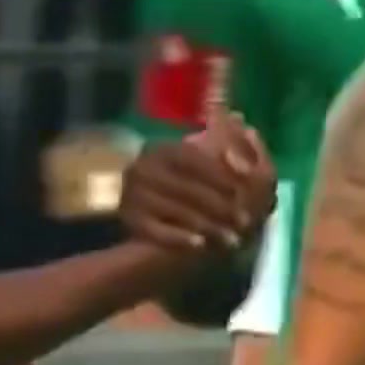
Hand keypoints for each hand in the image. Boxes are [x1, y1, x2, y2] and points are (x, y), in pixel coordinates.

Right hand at [119, 111, 275, 252]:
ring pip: (178, 212)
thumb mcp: (187, 153)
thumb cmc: (168, 173)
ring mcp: (133, 195)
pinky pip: (158, 232)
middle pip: (190, 189)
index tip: (243, 193)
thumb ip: (216, 138)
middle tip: (245, 223)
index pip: (194, 161)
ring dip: (208, 227)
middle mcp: (143, 169)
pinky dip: (181, 238)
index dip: (221, 177)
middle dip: (221, 207)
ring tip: (231, 240)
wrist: (120, 196)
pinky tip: (200, 245)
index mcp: (160, 149)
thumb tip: (240, 118)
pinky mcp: (129, 219)